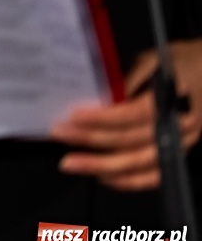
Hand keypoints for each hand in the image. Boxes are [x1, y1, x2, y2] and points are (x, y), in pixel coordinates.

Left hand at [53, 39, 201, 191]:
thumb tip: (98, 97)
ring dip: (102, 166)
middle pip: (133, 140)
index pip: (135, 113)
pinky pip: (153, 177)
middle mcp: (179, 126)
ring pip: (140, 163)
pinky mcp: (177, 156)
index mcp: (173, 98)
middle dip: (92, 140)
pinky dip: (127, 181)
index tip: (74, 117)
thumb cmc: (176, 63)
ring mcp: (180, 145)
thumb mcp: (150, 60)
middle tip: (60, 136)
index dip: (104, 118)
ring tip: (71, 163)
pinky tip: (101, 176)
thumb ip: (127, 78)